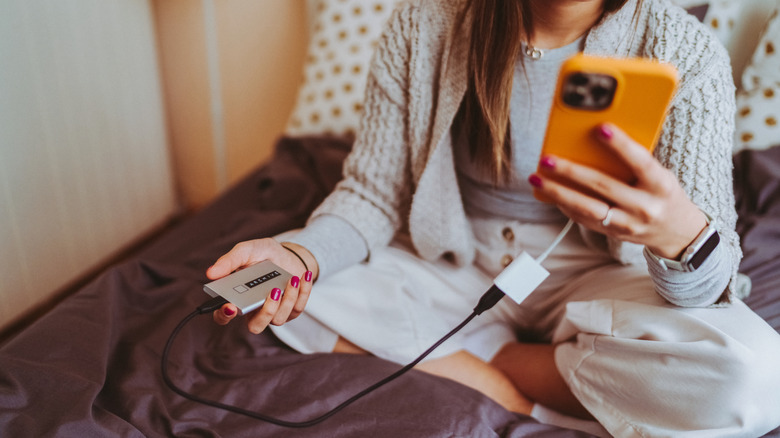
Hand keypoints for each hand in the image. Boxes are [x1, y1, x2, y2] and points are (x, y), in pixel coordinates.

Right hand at [208, 239, 316, 333]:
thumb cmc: (262, 254)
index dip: (224, 316)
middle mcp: (254, 310)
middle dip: (266, 312)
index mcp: (237, 299)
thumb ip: (229, 261)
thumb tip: (210, 273)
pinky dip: (303, 292)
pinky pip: (297, 308)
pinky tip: (303, 277)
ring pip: (278, 319)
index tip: (230, 306)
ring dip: (287, 298)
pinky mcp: (291, 310)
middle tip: (272, 292)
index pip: (223, 316)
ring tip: (292, 279)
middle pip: (255, 326)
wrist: (287, 254)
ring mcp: (274, 313)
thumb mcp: (246, 251)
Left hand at [529, 123, 705, 259]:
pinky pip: (584, 219)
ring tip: (537, 178)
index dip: (621, 145)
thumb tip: (597, 139)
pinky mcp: (614, 234)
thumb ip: (635, 162)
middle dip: (571, 171)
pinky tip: (550, 192)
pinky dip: (565, 205)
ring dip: (558, 192)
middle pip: (603, 186)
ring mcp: (628, 224)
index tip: (600, 128)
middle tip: (547, 158)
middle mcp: (645, 207)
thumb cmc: (664, 193)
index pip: (641, 162)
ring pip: (587, 208)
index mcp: (661, 186)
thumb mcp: (660, 175)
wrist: (677, 233)